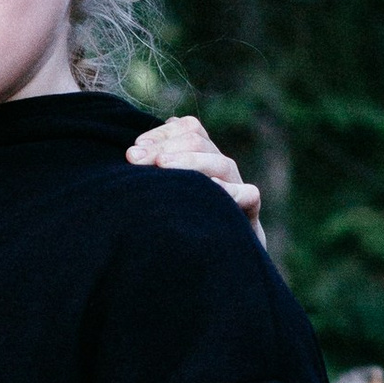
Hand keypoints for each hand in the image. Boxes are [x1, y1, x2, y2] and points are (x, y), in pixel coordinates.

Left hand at [127, 113, 261, 232]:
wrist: (222, 254)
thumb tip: (133, 152)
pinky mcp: (250, 209)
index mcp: (204, 154)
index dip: (162, 134)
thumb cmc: (184, 219)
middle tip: (135, 159)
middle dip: (164, 147)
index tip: (134, 149)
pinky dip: (230, 191)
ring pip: (221, 164)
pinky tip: (208, 188)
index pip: (189, 128)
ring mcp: (237, 185)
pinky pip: (248, 195)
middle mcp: (221, 166)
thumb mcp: (168, 191)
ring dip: (190, 162)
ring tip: (162, 166)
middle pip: (199, 142)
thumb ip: (156, 168)